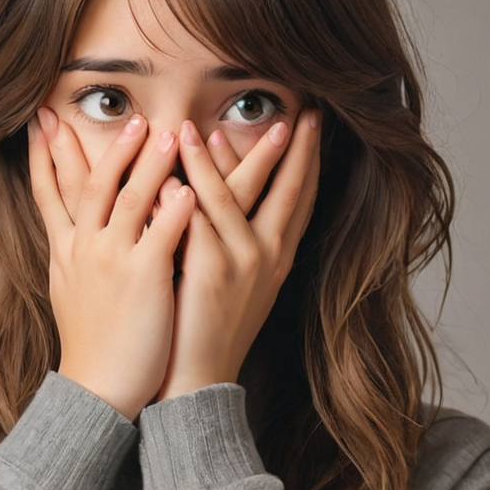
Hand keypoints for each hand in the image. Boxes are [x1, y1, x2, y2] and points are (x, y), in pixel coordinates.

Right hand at [28, 108, 196, 418]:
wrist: (96, 389)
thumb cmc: (91, 345)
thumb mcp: (68, 290)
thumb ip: (74, 254)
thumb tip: (72, 230)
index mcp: (66, 251)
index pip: (49, 192)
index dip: (43, 155)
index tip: (39, 120)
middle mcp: (84, 249)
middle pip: (92, 185)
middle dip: (109, 147)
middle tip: (128, 117)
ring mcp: (112, 261)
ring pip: (130, 199)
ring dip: (148, 162)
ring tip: (166, 132)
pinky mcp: (143, 278)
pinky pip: (161, 234)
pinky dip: (174, 207)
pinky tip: (189, 186)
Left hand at [159, 109, 321, 399]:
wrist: (195, 380)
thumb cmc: (208, 327)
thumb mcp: (236, 277)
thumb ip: (233, 229)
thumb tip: (224, 179)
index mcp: (278, 257)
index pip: (301, 197)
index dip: (309, 159)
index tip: (313, 123)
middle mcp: (268, 257)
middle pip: (287, 190)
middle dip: (293, 148)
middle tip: (302, 110)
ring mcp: (242, 264)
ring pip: (232, 197)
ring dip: (221, 157)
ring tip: (203, 124)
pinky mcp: (210, 273)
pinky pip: (197, 220)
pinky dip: (187, 190)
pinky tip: (176, 165)